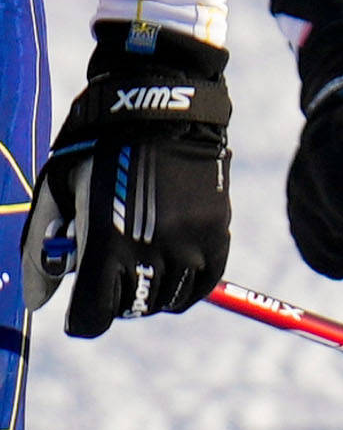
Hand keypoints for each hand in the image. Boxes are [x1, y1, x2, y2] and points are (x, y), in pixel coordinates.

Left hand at [37, 26, 227, 334]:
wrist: (161, 109)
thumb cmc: (96, 148)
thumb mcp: (57, 194)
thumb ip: (42, 253)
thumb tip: (37, 303)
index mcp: (107, 243)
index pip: (94, 315)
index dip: (83, 321)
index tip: (80, 313)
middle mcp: (153, 250)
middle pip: (132, 308)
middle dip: (114, 301)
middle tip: (107, 277)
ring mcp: (192, 242)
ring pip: (168, 299)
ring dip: (150, 292)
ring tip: (139, 265)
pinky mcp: (218, 232)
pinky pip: (203, 281)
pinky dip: (185, 282)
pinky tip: (170, 264)